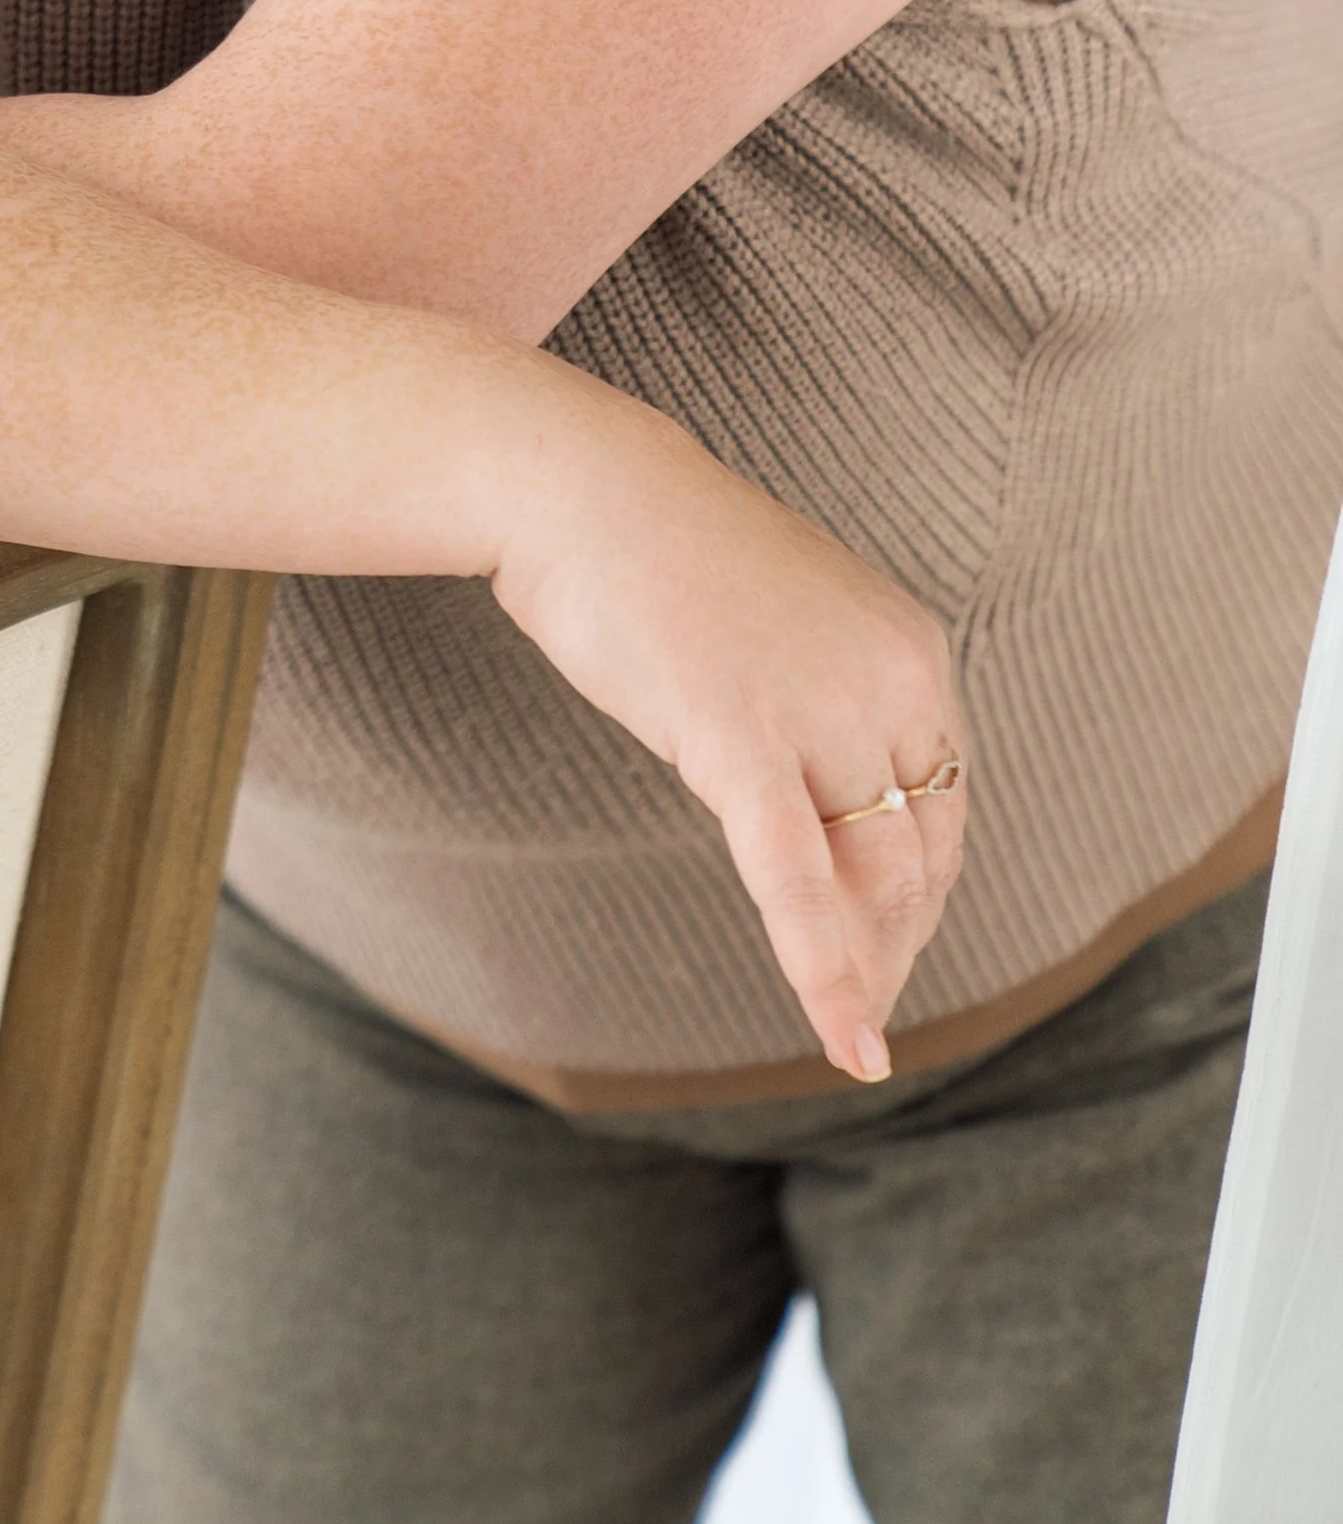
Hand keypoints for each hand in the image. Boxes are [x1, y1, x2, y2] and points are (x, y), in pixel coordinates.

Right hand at [495, 392, 968, 1081]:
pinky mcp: (741, 736)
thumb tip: (832, 799)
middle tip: (865, 1010)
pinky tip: (843, 1036)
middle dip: (897, 943)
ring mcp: (819, 707)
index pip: (943, 803)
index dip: (922, 893)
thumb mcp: (781, 626)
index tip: (891, 947)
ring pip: (870, 876)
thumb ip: (825, 701)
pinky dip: (822, 967)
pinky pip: (792, 877)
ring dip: (866, 970)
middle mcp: (890, 678)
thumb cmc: (663, 552)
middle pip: (918, 851)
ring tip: (853, 1035)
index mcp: (910, 649)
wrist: (581, 486)